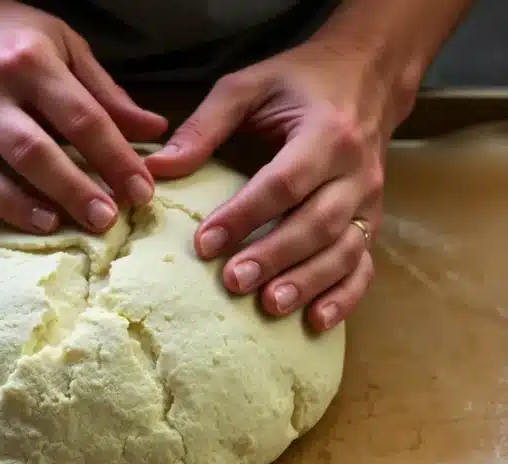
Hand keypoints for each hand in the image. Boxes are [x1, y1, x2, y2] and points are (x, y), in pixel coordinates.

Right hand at [0, 0, 166, 233]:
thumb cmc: (7, 35)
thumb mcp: (64, 45)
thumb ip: (106, 93)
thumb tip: (153, 129)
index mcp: (30, 61)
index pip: (83, 118)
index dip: (116, 158)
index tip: (142, 191)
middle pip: (40, 150)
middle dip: (78, 190)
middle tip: (110, 219)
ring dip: (36, 206)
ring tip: (70, 226)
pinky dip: (4, 207)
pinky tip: (36, 220)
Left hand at [147, 40, 415, 331]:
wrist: (368, 77)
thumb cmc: (300, 82)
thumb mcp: (249, 86)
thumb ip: (204, 125)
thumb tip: (157, 169)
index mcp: (325, 133)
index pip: (284, 182)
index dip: (244, 216)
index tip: (204, 243)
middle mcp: (355, 171)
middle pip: (316, 223)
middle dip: (274, 256)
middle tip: (234, 283)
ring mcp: (369, 201)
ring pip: (344, 250)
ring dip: (308, 282)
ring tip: (271, 306)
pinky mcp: (372, 221)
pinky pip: (364, 264)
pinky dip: (344, 296)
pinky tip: (316, 322)